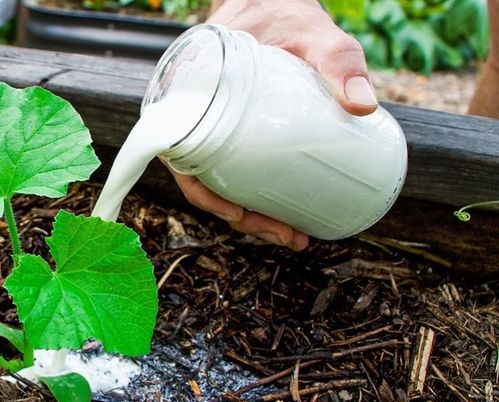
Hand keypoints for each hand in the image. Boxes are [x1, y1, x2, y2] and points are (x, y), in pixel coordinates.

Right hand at [174, 0, 377, 250]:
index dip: (205, 194)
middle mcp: (190, 116)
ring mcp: (210, 127)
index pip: (181, 156)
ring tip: (291, 235)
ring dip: (252, 216)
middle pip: (204, 181)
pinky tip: (280, 214)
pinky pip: (229, 171)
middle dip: (243, 218)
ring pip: (219, 182)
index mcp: (185, 92)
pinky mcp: (229, 133)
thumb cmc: (284, 10)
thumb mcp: (313, 33)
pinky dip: (251, 196)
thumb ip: (339, 62)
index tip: (238, 215)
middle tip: (286, 236)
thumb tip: (364, 107)